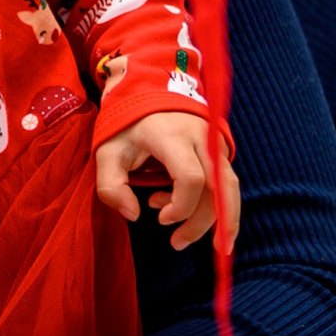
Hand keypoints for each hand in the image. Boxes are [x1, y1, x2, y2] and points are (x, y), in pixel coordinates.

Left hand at [96, 111, 237, 250]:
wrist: (150, 92)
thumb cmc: (127, 126)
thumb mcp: (107, 152)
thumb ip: (111, 186)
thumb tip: (134, 215)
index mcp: (173, 136)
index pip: (191, 178)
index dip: (180, 207)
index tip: (159, 220)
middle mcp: (202, 138)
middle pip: (218, 188)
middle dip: (202, 223)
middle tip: (177, 243)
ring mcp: (216, 144)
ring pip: (229, 188)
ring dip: (218, 220)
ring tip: (191, 239)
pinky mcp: (221, 152)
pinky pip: (226, 184)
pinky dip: (215, 206)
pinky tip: (190, 216)